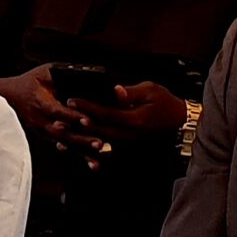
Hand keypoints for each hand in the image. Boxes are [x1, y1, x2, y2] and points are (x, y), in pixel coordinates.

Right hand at [0, 66, 109, 162]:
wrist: (8, 98)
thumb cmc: (29, 81)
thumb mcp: (44, 71)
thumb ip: (62, 72)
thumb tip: (87, 72)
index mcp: (40, 102)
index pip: (57, 111)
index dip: (72, 116)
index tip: (88, 121)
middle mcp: (41, 121)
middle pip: (63, 132)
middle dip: (82, 139)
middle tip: (100, 143)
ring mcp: (43, 132)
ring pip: (65, 143)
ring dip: (83, 150)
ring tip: (100, 152)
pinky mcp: (47, 137)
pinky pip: (65, 147)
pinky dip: (79, 155)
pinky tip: (94, 163)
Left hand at [70, 81, 190, 137]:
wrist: (179, 121)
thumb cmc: (165, 101)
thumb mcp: (150, 90)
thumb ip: (131, 92)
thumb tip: (116, 90)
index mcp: (134, 119)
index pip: (105, 113)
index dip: (86, 107)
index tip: (70, 100)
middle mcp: (129, 134)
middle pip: (97, 131)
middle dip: (76, 126)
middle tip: (57, 121)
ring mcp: (127, 141)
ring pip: (99, 141)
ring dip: (79, 138)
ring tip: (60, 135)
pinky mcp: (126, 144)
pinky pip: (105, 146)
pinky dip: (89, 146)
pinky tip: (75, 144)